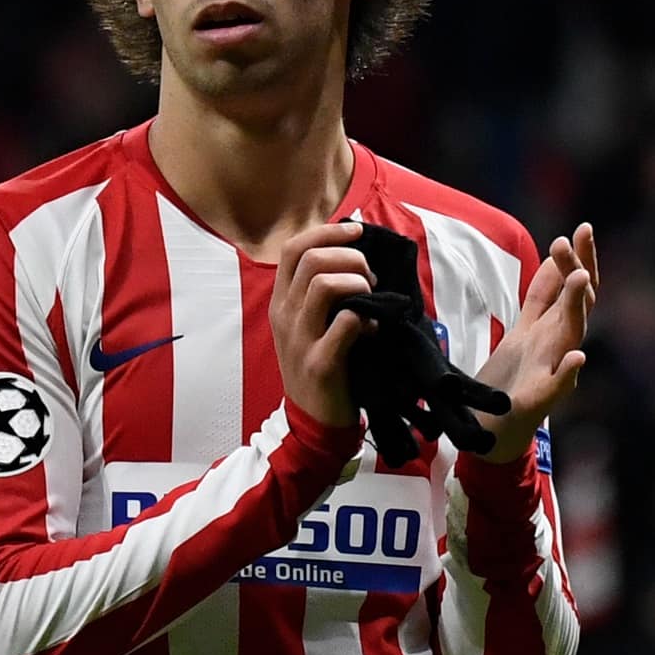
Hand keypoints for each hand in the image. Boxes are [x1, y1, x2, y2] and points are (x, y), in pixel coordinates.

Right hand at [270, 221, 376, 427]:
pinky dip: (367, 318)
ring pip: (324, 284)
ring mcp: (300, 340)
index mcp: (280, 302)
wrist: (312, 423)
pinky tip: (374, 328)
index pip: (293, 248)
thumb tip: (352, 253)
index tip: (356, 231)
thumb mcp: (306, 325)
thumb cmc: (318, 365)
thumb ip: (319, 292)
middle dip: (351, 257)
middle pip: (312, 259)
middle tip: (370, 277)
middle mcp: (284, 316)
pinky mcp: (321, 363)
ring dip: (358, 283)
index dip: (327, 232)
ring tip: (372, 299)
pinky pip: (346, 324)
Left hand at [473, 222, 598, 461]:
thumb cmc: (511, 381)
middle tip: (579, 236)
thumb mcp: (525, 330)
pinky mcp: (537, 402)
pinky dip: (566, 375)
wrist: (493, 432)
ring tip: (581, 280)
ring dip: (577, 307)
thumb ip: (543, 299)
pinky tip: (577, 360)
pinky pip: (555, 388)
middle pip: (578, 303)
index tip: (581, 229)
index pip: (569, 288)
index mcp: (551, 330)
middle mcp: (556, 347)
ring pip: (571, 335)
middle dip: (580, 268)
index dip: (577, 258)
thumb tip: (558, 259)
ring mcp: (549, 372)